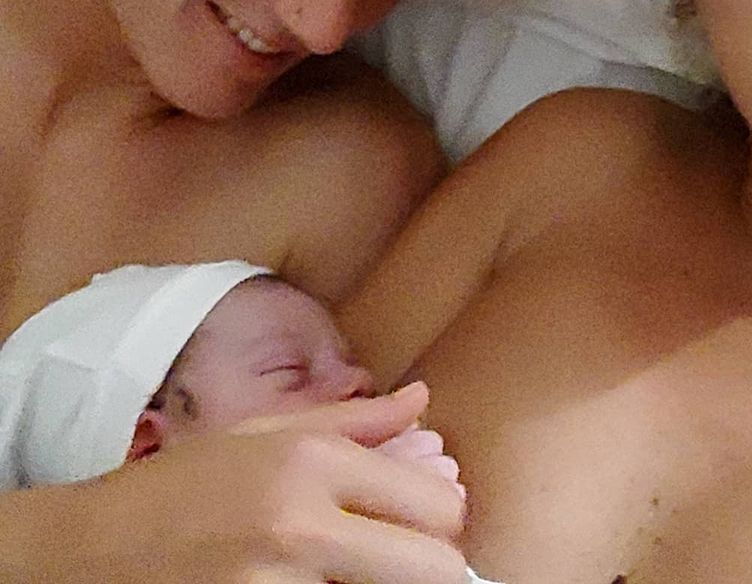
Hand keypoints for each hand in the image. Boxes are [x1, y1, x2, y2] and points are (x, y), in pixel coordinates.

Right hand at [71, 382, 468, 582]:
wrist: (93, 551)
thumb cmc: (185, 484)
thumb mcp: (267, 433)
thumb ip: (356, 420)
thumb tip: (421, 399)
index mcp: (312, 464)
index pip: (435, 505)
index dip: (446, 518)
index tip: (431, 522)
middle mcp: (301, 526)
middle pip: (432, 569)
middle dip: (435, 567)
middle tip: (412, 558)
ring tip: (353, 566)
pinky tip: (312, 582)